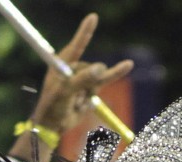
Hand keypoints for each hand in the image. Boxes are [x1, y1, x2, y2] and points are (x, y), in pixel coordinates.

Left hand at [11, 13, 133, 161]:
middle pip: (92, 68)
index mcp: (63, 63)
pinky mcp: (90, 89)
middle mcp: (74, 67)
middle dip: (89, 83)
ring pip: (98, 79)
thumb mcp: (65, 91)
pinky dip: (115, 74)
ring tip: (77, 104)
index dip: (85, 32)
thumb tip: (100, 68)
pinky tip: (128, 64)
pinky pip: (102, 83)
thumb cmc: (54, 105)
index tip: (93, 17)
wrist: (54, 124)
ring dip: (90, 93)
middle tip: (75, 98)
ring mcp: (83, 78)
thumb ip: (82, 79)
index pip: (77, 45)